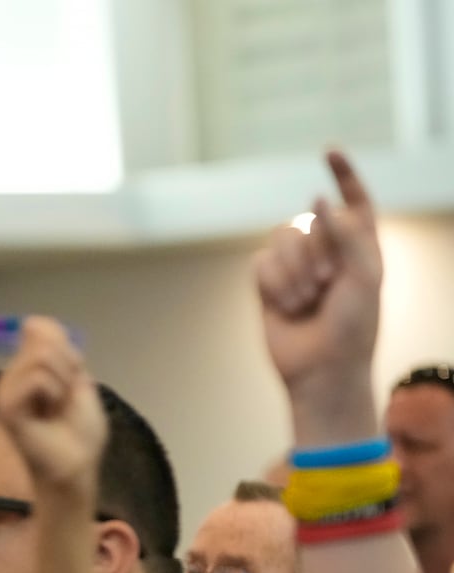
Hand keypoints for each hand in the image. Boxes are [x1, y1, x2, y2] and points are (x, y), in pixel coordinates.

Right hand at [0, 315, 106, 495]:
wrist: (77, 466)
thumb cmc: (78, 432)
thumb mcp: (78, 380)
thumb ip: (59, 349)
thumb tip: (30, 322)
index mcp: (27, 370)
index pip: (40, 331)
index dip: (66, 349)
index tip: (72, 378)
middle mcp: (12, 377)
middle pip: (44, 342)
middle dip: (68, 366)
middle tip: (65, 397)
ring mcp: (6, 392)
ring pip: (41, 357)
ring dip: (63, 382)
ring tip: (58, 406)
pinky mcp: (7, 407)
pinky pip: (35, 378)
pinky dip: (53, 391)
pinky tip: (49, 411)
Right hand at [255, 151, 382, 415]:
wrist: (322, 369)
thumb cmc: (354, 327)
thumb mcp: (364, 275)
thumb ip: (345, 233)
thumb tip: (316, 199)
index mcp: (360, 245)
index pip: (354, 200)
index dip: (344, 175)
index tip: (328, 151)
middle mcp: (327, 251)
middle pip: (308, 221)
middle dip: (314, 252)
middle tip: (325, 285)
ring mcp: (295, 267)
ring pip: (280, 239)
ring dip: (292, 271)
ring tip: (305, 301)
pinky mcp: (268, 285)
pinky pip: (260, 264)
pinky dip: (273, 285)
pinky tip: (286, 307)